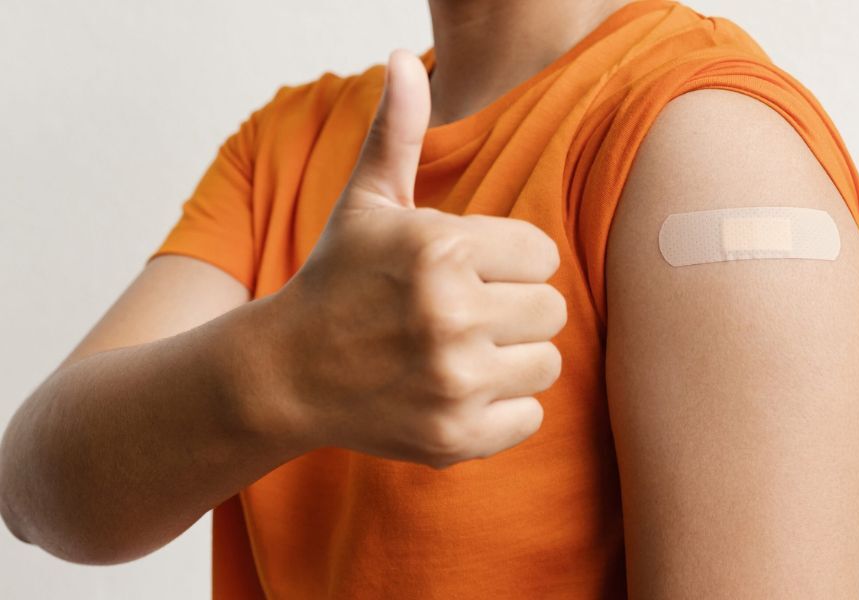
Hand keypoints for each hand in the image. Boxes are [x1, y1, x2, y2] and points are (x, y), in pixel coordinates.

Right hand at [256, 49, 566, 468]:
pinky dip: (502, 409)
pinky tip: (454, 391)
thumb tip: (403, 57)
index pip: (542, 253)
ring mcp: (453, 384)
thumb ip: (396, 132)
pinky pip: (529, 417)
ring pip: (546, 363)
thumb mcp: (366, 203)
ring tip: (461, 351)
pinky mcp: (454, 439)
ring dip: (512, 357)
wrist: (286, 373)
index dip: (507, 261)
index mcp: (442, 250)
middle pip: (552, 309)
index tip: (468, 271)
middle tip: (466, 314)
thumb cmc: (336, 281)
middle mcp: (452, 317)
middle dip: (514, 307)